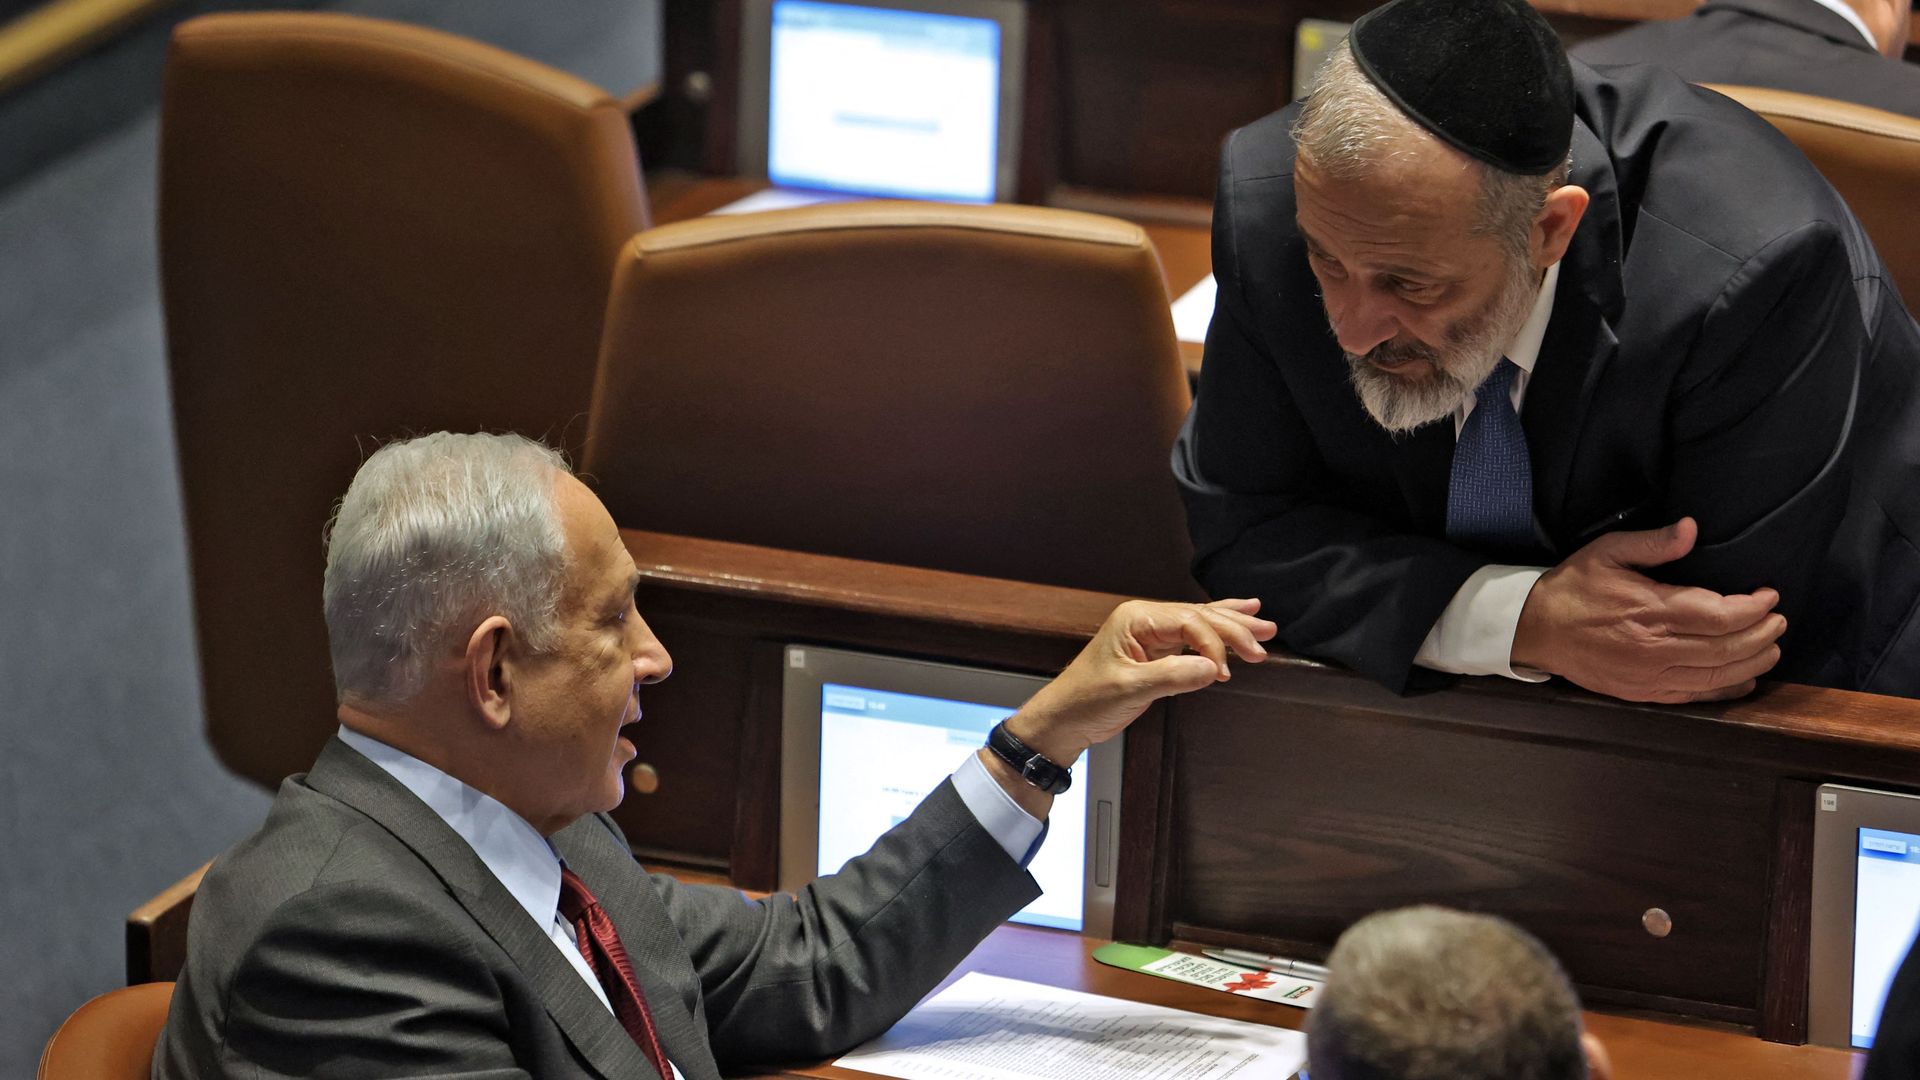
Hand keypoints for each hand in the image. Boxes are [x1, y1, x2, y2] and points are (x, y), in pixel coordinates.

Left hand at [982, 598, 1274, 815]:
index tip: (1226, 672)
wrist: (1063, 719)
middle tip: (1264, 642)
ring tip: (1265, 624)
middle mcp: (1144, 619)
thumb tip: (1213, 668)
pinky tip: (1238, 617)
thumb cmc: (1086, 701)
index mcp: (1135, 619)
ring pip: (1201, 622)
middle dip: (1234, 628)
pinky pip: (1192, 636)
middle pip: (1200, 616)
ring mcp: (1150, 633)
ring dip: (1233, 625)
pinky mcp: (1155, 650)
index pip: (1189, 621)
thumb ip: (1172, 676)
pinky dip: (1216, 633)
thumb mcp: (1129, 690)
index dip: (1213, 644)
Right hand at [1511, 518, 1784, 703]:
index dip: (1754, 608)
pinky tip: (1746, 678)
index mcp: (1649, 610)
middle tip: (1779, 621)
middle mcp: (1655, 648)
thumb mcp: (1608, 551)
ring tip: (1772, 647)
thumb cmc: (1575, 587)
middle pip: (1727, 648)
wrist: (1537, 630)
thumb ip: (1653, 543)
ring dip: (1753, 662)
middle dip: (1763, 634)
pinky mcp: (1644, 692)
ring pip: (1718, 675)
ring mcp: (1650, 675)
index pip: (1720, 615)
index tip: (1769, 595)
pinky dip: (1727, 689)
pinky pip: (1697, 696)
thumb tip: (1690, 528)